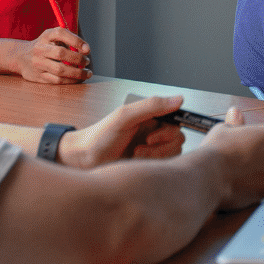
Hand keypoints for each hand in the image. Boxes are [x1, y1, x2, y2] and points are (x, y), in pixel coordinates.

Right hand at [14, 27, 91, 83]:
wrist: (21, 57)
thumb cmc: (46, 46)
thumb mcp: (54, 37)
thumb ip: (70, 40)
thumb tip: (86, 50)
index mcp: (46, 36)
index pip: (60, 34)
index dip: (76, 41)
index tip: (87, 49)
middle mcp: (40, 49)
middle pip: (60, 53)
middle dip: (78, 59)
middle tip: (87, 62)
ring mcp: (38, 64)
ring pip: (60, 70)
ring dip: (77, 73)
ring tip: (87, 73)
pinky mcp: (38, 77)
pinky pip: (57, 80)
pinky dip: (70, 81)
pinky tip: (78, 79)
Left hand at [61, 95, 188, 167]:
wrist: (84, 160)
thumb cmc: (99, 137)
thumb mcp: (125, 117)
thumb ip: (152, 106)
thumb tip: (179, 99)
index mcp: (150, 115)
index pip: (176, 118)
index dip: (170, 129)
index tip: (155, 136)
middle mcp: (154, 130)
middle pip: (177, 138)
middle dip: (161, 145)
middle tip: (142, 146)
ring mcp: (152, 147)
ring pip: (173, 152)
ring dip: (155, 155)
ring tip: (135, 154)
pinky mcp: (149, 162)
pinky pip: (164, 164)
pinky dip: (152, 164)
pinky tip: (135, 162)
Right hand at [199, 107, 263, 209]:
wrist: (208, 178)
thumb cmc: (217, 151)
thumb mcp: (225, 128)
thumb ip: (236, 123)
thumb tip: (235, 113)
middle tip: (243, 154)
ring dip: (258, 171)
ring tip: (236, 170)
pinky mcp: (262, 196)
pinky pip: (259, 188)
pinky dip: (250, 186)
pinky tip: (234, 182)